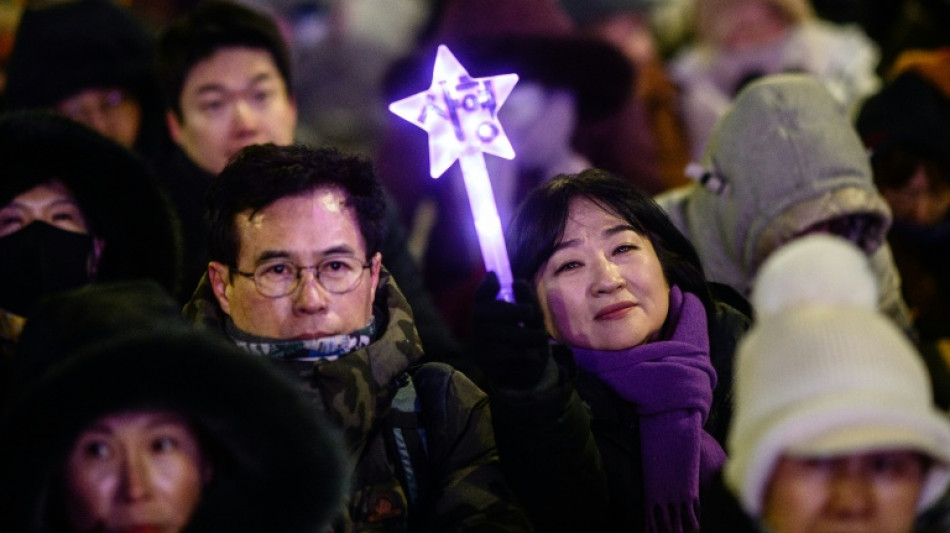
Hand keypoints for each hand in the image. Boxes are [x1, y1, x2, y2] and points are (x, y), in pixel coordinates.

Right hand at [471, 272, 550, 389]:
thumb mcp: (531, 318)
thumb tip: (518, 281)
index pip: (479, 297)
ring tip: (539, 338)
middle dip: (511, 309)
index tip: (500, 279)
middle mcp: (477, 328)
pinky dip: (524, 354)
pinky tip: (533, 355)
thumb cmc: (527, 339)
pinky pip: (505, 355)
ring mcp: (479, 347)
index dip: (486, 287)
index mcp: (487, 314)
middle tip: (532, 312)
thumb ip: (525, 300)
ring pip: (497, 334)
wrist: (527, 373)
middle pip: (484, 313)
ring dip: (524, 334)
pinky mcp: (486, 365)